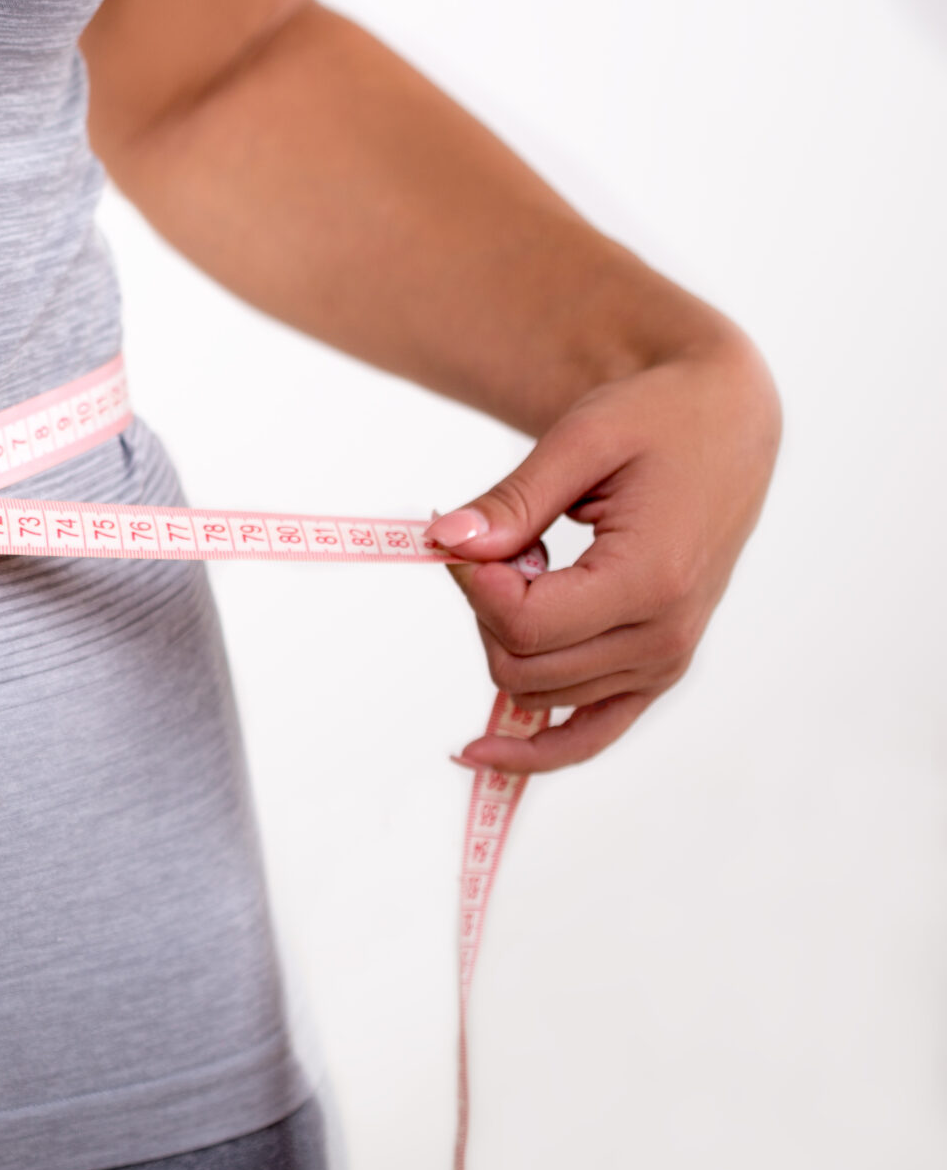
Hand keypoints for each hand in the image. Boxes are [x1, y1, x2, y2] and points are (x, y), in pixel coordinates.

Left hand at [426, 332, 778, 772]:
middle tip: (504, 537)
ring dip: (507, 634)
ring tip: (538, 563)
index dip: (473, 580)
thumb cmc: (656, 418)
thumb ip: (511, 501)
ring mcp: (664, 663)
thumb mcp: (581, 439)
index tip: (468, 531)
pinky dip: (535, 750)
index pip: (523, 623)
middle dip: (485, 603)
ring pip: (534, 691)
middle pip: (521, 664)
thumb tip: (444, 544)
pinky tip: (479, 752)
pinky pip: (589, 734)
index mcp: (653, 582)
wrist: (723, 424)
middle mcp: (665, 638)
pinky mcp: (655, 672)